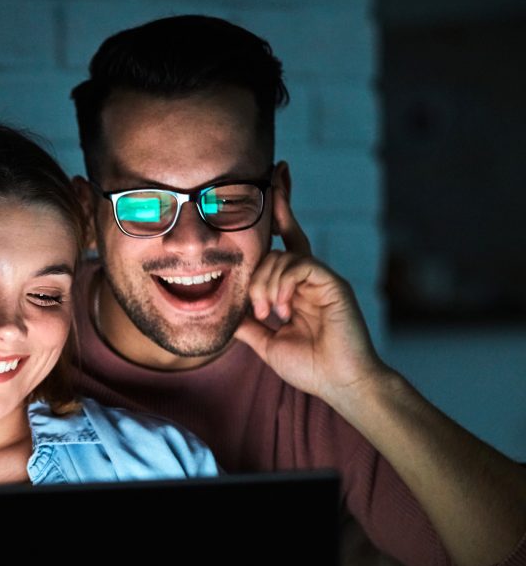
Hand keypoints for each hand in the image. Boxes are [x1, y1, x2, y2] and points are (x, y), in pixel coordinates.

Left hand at [234, 190, 386, 407]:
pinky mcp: (333, 283)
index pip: (285, 243)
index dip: (279, 213)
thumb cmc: (309, 367)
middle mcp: (311, 278)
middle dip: (258, 271)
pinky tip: (283, 311)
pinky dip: (283, 286)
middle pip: (280, 246)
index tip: (272, 182)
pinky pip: (300, 265)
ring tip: (271, 316)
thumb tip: (225, 312)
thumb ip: (248, 324)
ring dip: (266, 286)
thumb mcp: (266, 343)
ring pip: (283, 257)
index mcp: (297, 287)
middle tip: (259, 310)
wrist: (339, 383)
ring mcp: (323, 278)